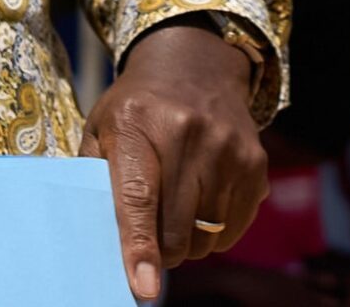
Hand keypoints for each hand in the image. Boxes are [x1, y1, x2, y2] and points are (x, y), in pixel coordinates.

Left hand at [80, 20, 268, 301]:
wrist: (195, 64)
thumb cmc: (137, 105)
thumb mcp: (102, 126)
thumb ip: (96, 178)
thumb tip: (94, 239)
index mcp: (137, 125)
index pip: (139, 198)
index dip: (140, 247)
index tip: (145, 287)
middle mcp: (188, 133)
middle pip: (177, 228)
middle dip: (162, 249)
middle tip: (152, 235)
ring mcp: (228, 148)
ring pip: (208, 235)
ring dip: (189, 242)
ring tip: (176, 212)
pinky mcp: (255, 162)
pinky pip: (234, 228)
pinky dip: (216, 233)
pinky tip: (203, 205)